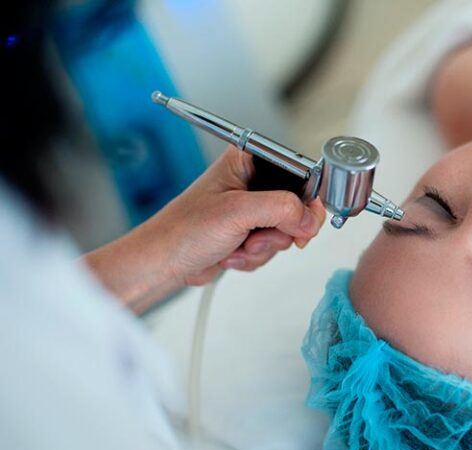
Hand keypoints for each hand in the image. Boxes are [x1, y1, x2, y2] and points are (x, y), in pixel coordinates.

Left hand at [84, 147, 324, 311]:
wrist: (162, 263)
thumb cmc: (182, 231)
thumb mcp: (237, 212)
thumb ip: (280, 208)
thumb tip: (309, 218)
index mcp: (248, 161)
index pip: (298, 173)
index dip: (306, 200)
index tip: (303, 222)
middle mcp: (251, 182)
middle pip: (296, 206)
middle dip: (279, 230)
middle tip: (257, 237)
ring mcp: (250, 209)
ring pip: (285, 230)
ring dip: (264, 247)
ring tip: (237, 245)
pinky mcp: (248, 231)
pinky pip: (272, 246)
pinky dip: (255, 257)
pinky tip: (232, 253)